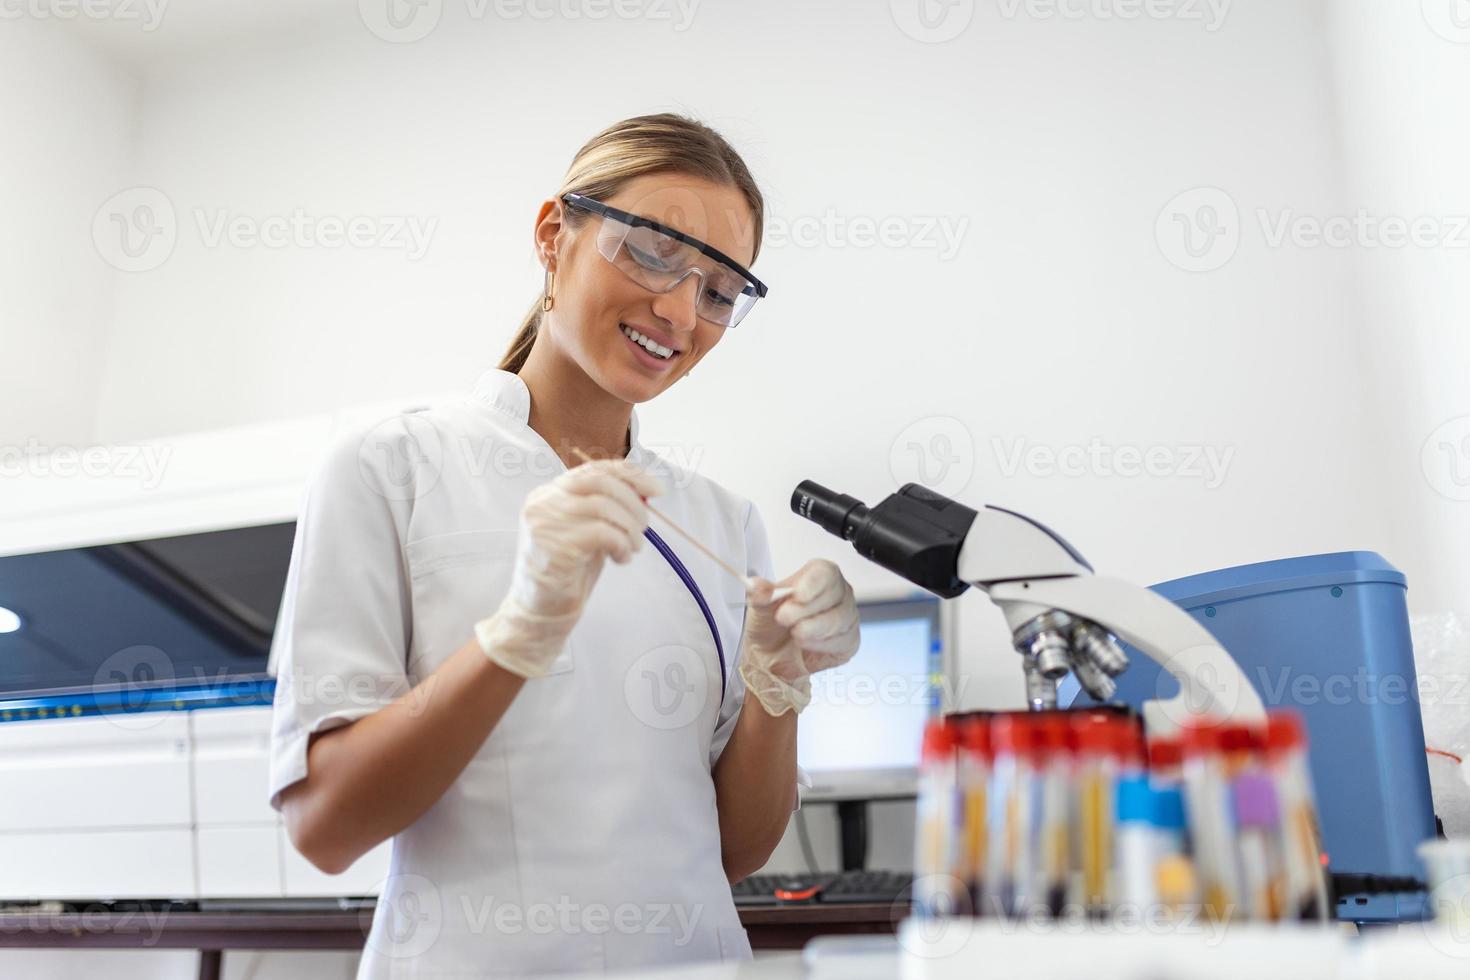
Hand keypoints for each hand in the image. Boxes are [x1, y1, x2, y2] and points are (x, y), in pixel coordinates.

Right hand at [475, 458, 664, 677]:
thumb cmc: (569, 571)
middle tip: (645, 527)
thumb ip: (607, 508)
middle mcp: (543, 502)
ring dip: (629, 528)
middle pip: (599, 482)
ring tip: (634, 548)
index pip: (593, 469)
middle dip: (633, 502)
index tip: (656, 489)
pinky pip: (602, 533)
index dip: (630, 474)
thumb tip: (646, 491)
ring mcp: (545, 522)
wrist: (542, 612)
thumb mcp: (588, 530)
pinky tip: (621, 559)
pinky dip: (622, 544)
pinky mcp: (555, 546)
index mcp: (549, 493)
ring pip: (603, 506)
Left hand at [738, 559, 860, 715]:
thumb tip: (757, 586)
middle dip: (805, 610)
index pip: (825, 572)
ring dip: (812, 628)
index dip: (811, 584)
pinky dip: (819, 644)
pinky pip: (842, 641)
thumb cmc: (773, 623)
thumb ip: (760, 594)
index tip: (796, 596)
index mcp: (818, 576)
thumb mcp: (761, 605)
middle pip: (834, 594)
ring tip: (794, 633)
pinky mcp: (849, 641)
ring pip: (839, 619)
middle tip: (783, 618)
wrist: (772, 653)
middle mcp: (838, 593)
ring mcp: (846, 616)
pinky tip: (805, 644)